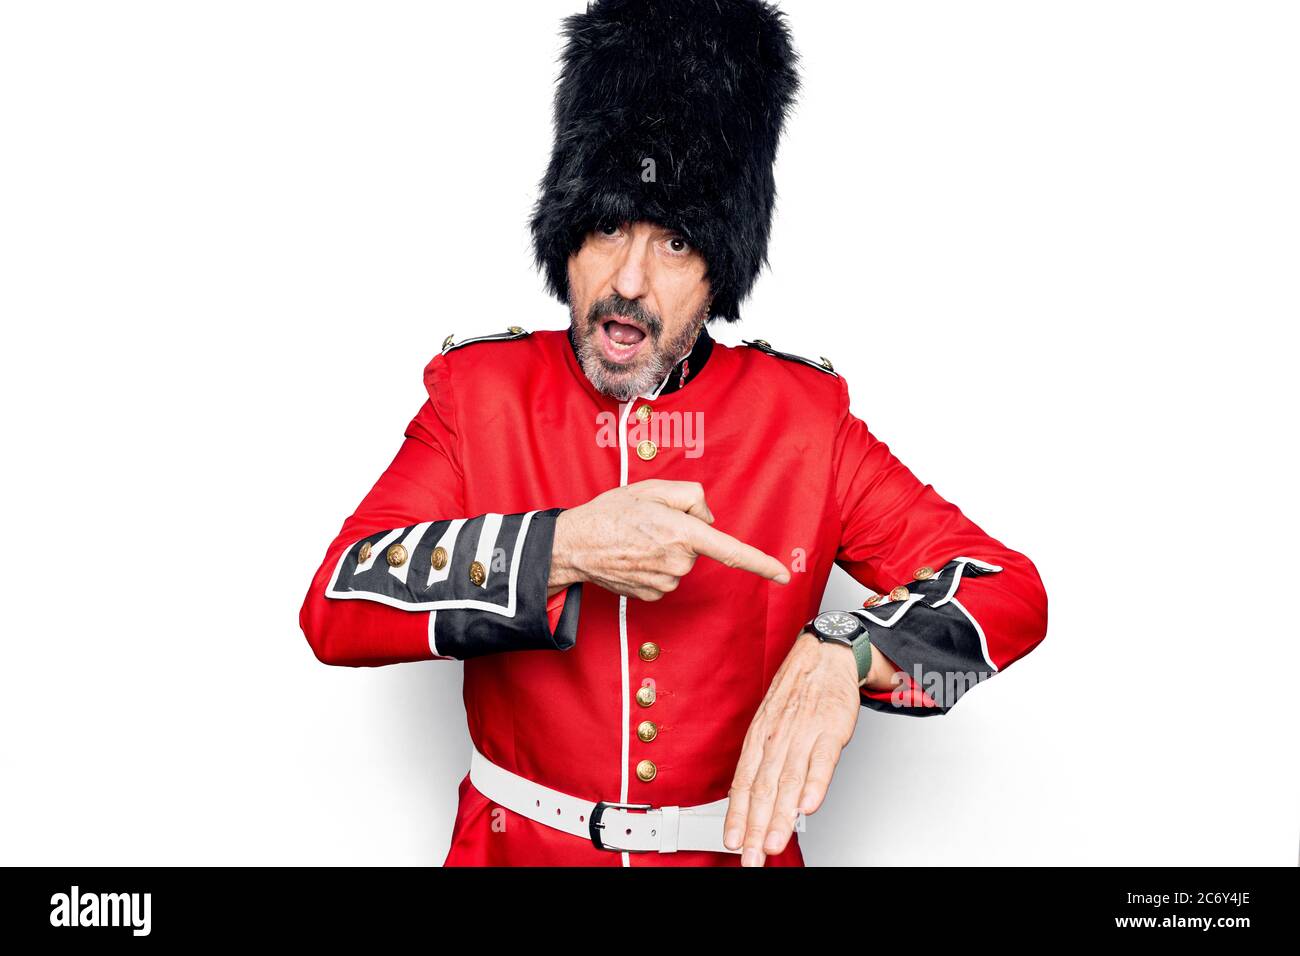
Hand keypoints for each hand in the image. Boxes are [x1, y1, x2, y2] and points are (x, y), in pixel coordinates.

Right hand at [547, 479, 789, 600]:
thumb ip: (690, 495)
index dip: (760, 564)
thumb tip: (707, 518)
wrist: (574, 546)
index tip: (783, 575)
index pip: (730, 551)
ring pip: (682, 562)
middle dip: (683, 533)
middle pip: (698, 546)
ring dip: (666, 550)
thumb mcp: (652, 488)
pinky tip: (633, 557)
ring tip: (637, 540)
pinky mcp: (653, 595)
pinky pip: (666, 577)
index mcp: (682, 532)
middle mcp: (677, 561)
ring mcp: (665, 582)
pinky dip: (654, 566)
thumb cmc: (611, 514)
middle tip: (650, 524)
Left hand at [723, 630, 859, 865]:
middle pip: (763, 789)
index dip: (736, 816)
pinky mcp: (830, 729)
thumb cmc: (797, 694)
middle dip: (754, 827)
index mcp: (760, 738)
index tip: (731, 842)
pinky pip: (821, 760)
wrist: (824, 657)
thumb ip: (765, 762)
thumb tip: (754, 800)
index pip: (744, 784)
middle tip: (751, 856)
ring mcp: (803, 733)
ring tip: (773, 842)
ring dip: (780, 815)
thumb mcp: (770, 724)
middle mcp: (777, 738)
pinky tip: (807, 805)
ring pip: (788, 780)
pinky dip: (814, 783)